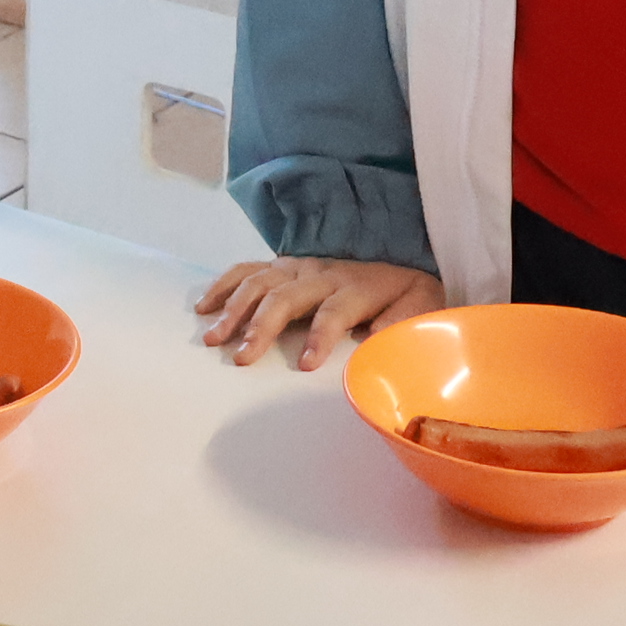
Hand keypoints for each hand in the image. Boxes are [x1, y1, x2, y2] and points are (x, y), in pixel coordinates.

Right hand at [193, 256, 445, 370]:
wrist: (401, 260)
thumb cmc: (406, 296)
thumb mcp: (421, 308)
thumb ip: (403, 323)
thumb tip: (376, 337)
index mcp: (356, 289)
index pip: (334, 312)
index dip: (319, 336)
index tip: (303, 365)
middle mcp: (322, 274)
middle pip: (285, 297)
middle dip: (261, 327)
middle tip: (241, 358)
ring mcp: (298, 267)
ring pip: (260, 282)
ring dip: (234, 309)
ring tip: (214, 338)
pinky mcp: (283, 266)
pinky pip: (247, 270)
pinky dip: (223, 285)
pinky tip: (204, 307)